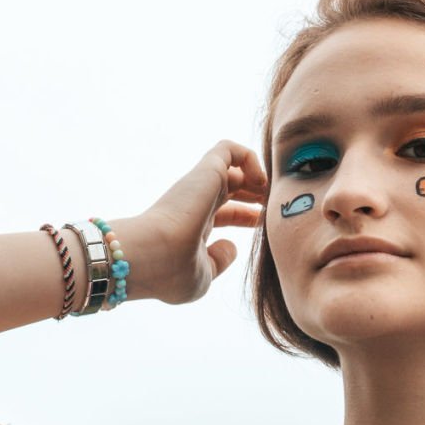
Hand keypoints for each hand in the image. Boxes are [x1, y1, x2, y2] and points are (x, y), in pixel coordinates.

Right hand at [133, 139, 268, 304]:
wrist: (152, 255)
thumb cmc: (172, 272)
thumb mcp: (203, 276)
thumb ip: (219, 261)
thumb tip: (233, 245)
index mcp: (195, 225)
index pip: (224, 211)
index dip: (247, 214)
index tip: (262, 223)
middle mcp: (197, 202)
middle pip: (231, 186)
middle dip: (256, 191)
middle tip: (273, 203)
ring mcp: (200, 186)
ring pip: (232, 164)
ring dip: (256, 173)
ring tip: (269, 189)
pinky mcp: (206, 171)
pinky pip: (229, 149)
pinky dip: (250, 158)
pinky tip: (259, 181)